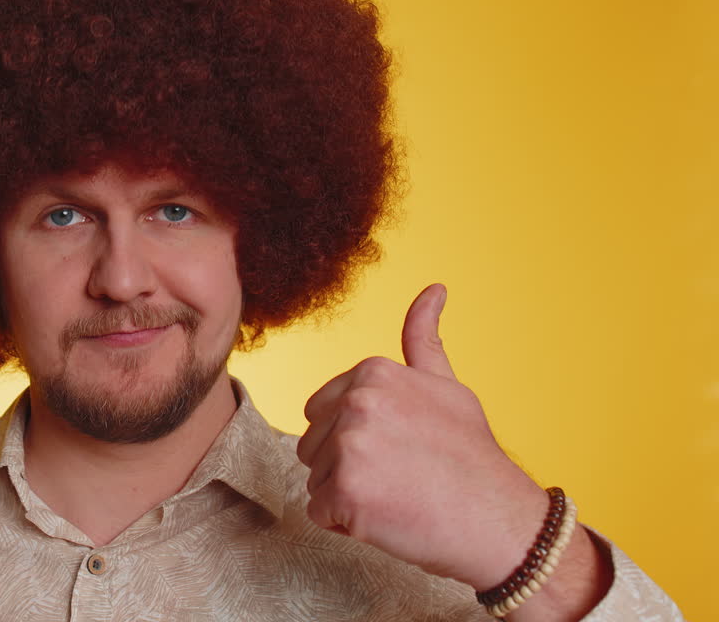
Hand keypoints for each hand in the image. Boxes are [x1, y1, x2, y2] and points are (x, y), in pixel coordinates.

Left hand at [295, 283, 549, 589]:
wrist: (500, 521)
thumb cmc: (471, 457)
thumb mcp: (447, 386)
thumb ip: (422, 340)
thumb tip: (433, 289)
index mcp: (373, 373)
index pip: (319, 412)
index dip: (354, 438)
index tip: (399, 447)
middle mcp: (356, 402)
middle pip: (312, 445)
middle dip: (346, 466)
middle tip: (399, 474)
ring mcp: (349, 445)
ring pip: (315, 478)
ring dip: (347, 495)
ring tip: (397, 494)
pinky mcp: (345, 490)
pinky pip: (319, 511)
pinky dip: (346, 523)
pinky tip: (389, 516)